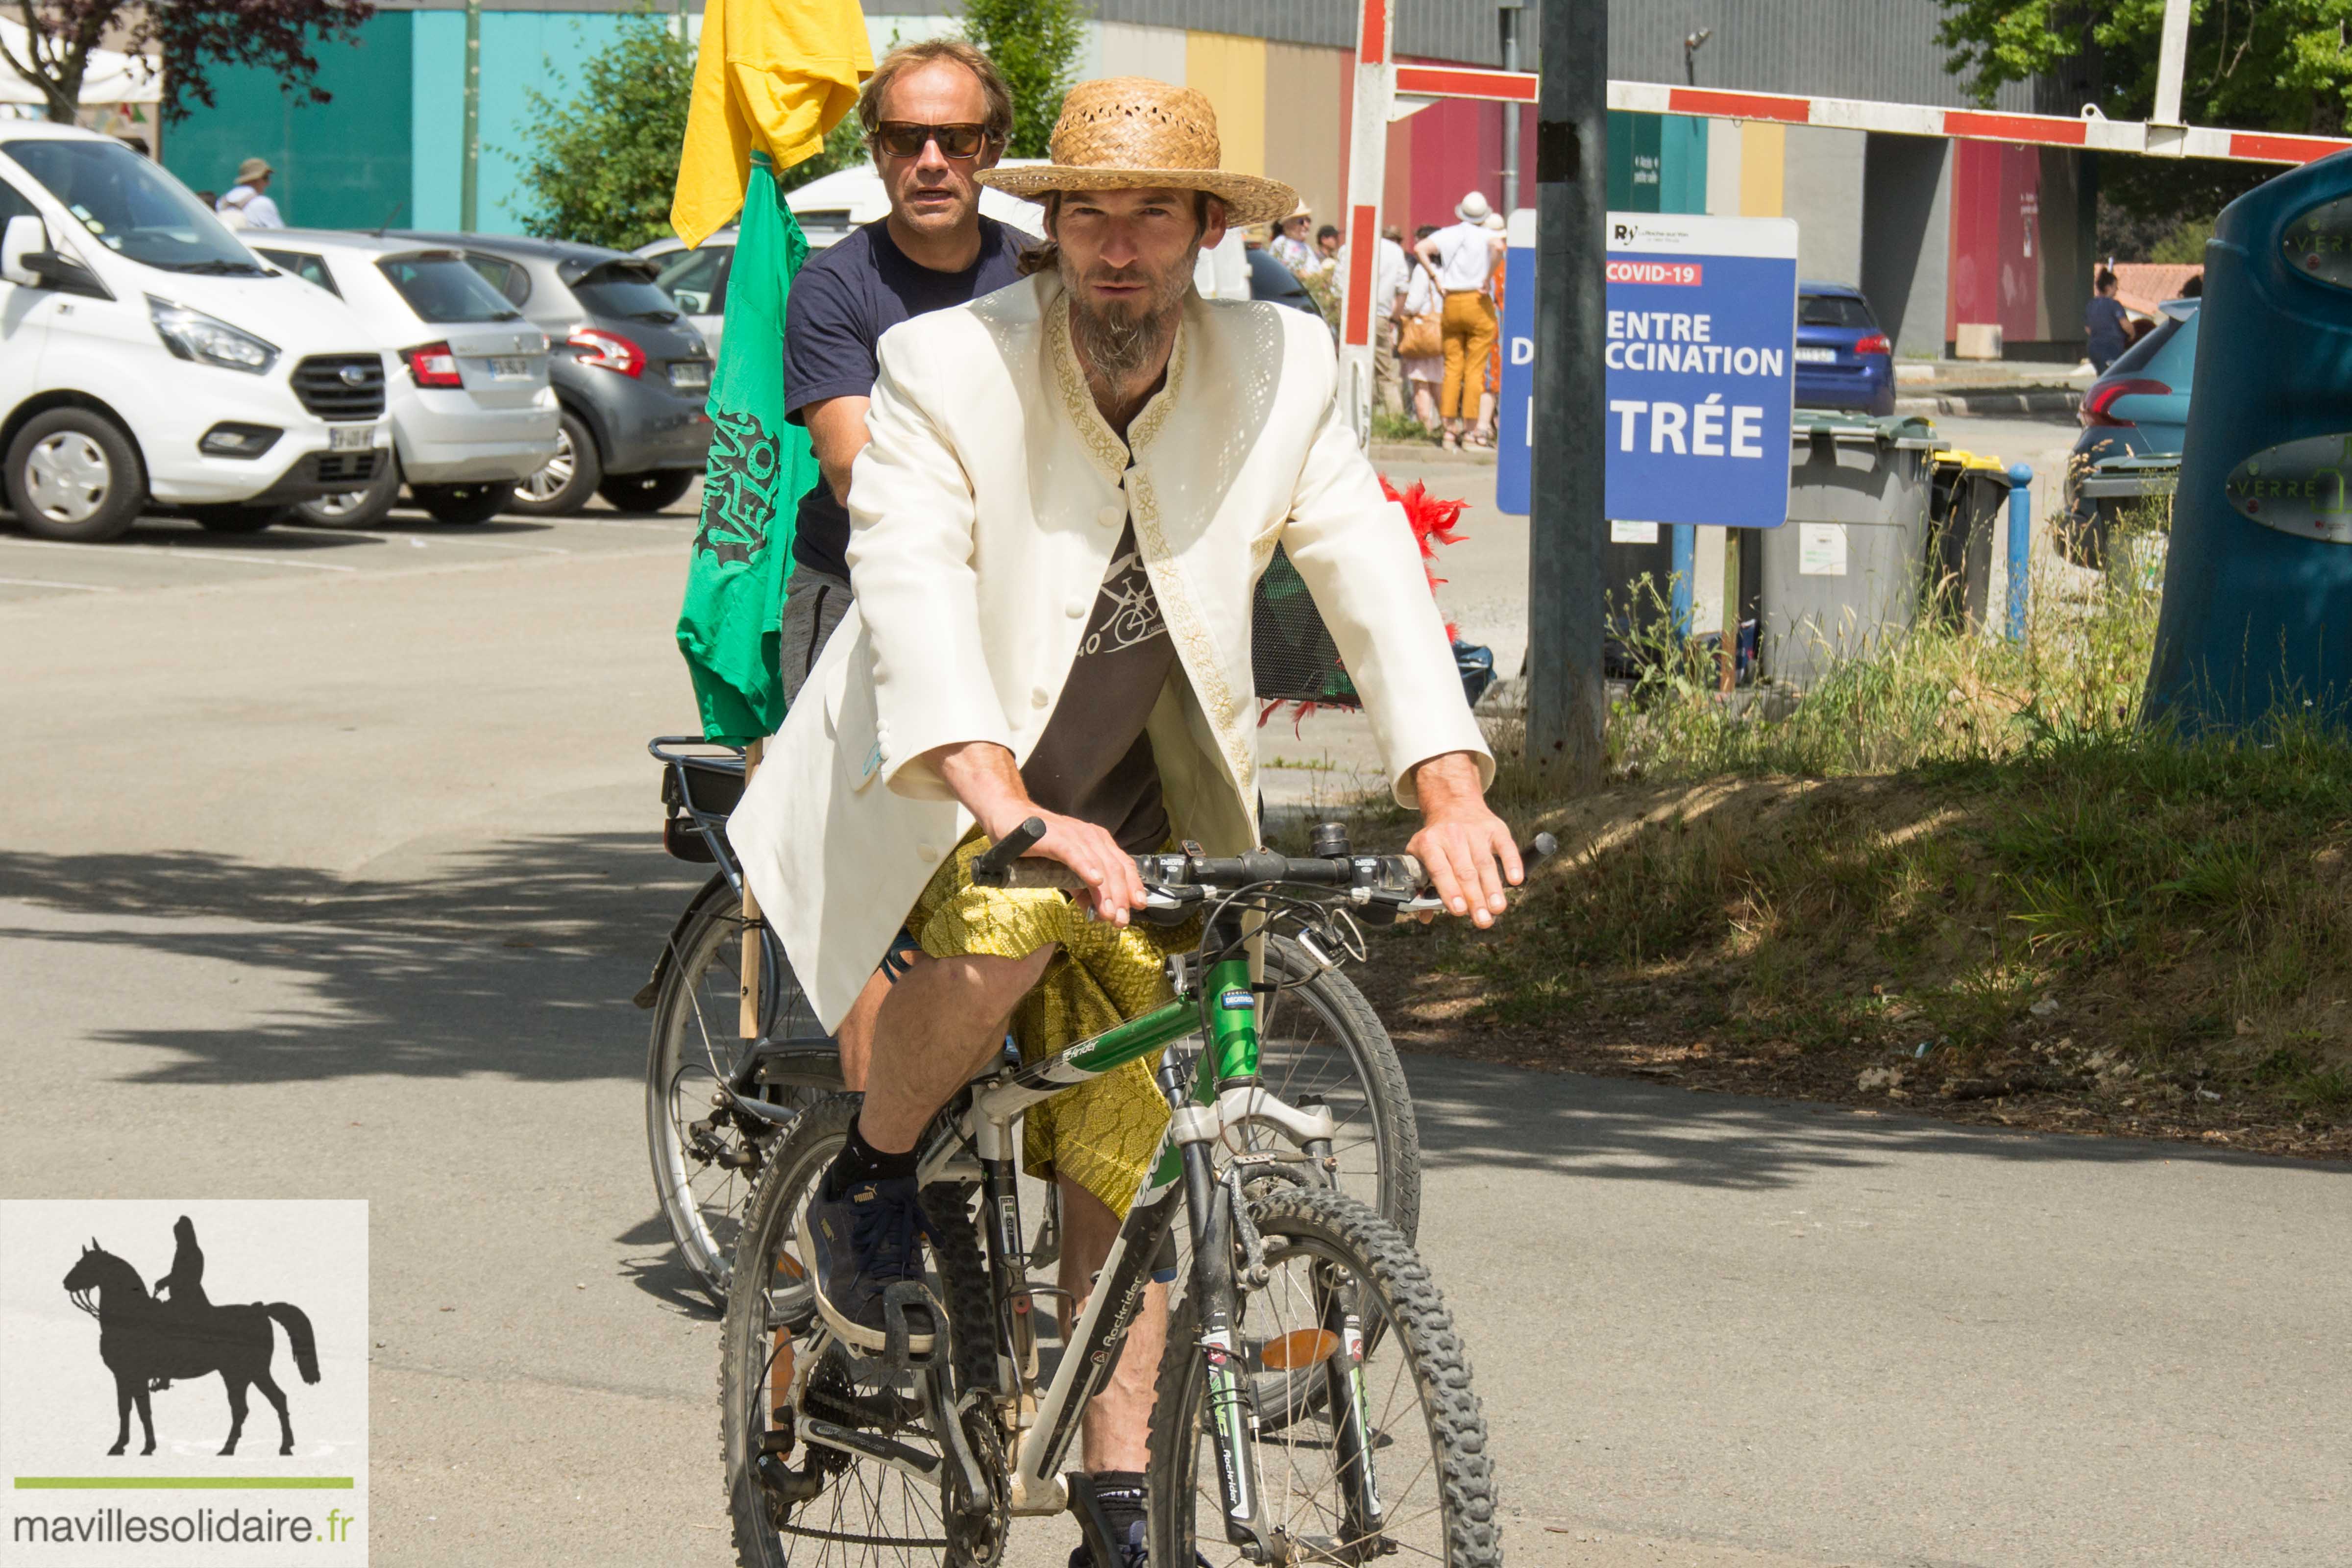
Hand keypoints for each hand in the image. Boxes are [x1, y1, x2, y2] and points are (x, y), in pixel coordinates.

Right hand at [985, 804, 1147, 927]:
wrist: (1008, 818)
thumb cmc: (1035, 844)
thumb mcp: (1063, 872)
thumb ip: (1080, 890)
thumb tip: (1097, 913)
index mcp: (1097, 843)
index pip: (1123, 865)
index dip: (1133, 886)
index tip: (1139, 907)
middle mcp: (1091, 836)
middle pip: (1115, 868)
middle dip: (1120, 897)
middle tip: (1121, 920)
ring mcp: (1074, 835)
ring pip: (1098, 864)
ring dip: (1106, 891)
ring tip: (1110, 913)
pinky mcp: (1056, 837)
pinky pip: (1074, 853)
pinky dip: (1086, 868)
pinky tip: (1095, 882)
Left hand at [1405, 752, 1521, 928]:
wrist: (1453, 803)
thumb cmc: (1436, 838)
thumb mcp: (1421, 855)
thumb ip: (1422, 885)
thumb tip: (1424, 916)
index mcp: (1430, 844)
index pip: (1440, 870)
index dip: (1450, 890)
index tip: (1459, 910)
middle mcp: (1452, 836)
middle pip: (1465, 871)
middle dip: (1475, 898)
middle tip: (1483, 921)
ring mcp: (1475, 831)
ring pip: (1485, 863)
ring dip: (1493, 888)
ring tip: (1498, 909)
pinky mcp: (1495, 828)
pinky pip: (1506, 847)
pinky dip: (1512, 864)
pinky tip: (1516, 881)